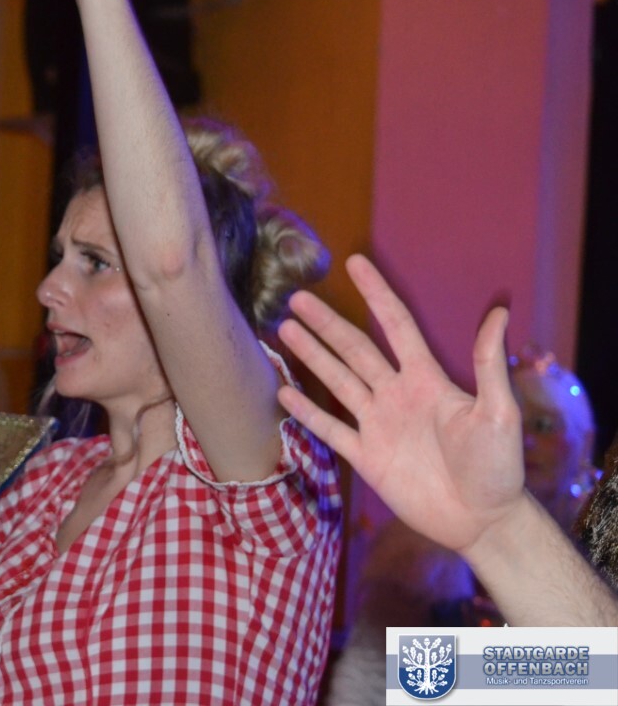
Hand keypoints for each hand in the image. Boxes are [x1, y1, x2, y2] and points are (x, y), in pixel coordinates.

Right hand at [276, 254, 524, 555]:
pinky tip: (284, 392)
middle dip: (326, 323)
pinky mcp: (366, 457)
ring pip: (337, 382)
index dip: (377, 294)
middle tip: (298, 298)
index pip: (396, 326)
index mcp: (427, 380)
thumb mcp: (498, 412)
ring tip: (285, 330)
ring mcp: (378, 425)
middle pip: (355, 350)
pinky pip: (331, 429)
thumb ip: (488, 363)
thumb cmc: (498, 468)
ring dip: (312, 356)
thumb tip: (499, 310)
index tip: (356, 263)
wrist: (481, 520)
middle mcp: (397, 395)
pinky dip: (307, 411)